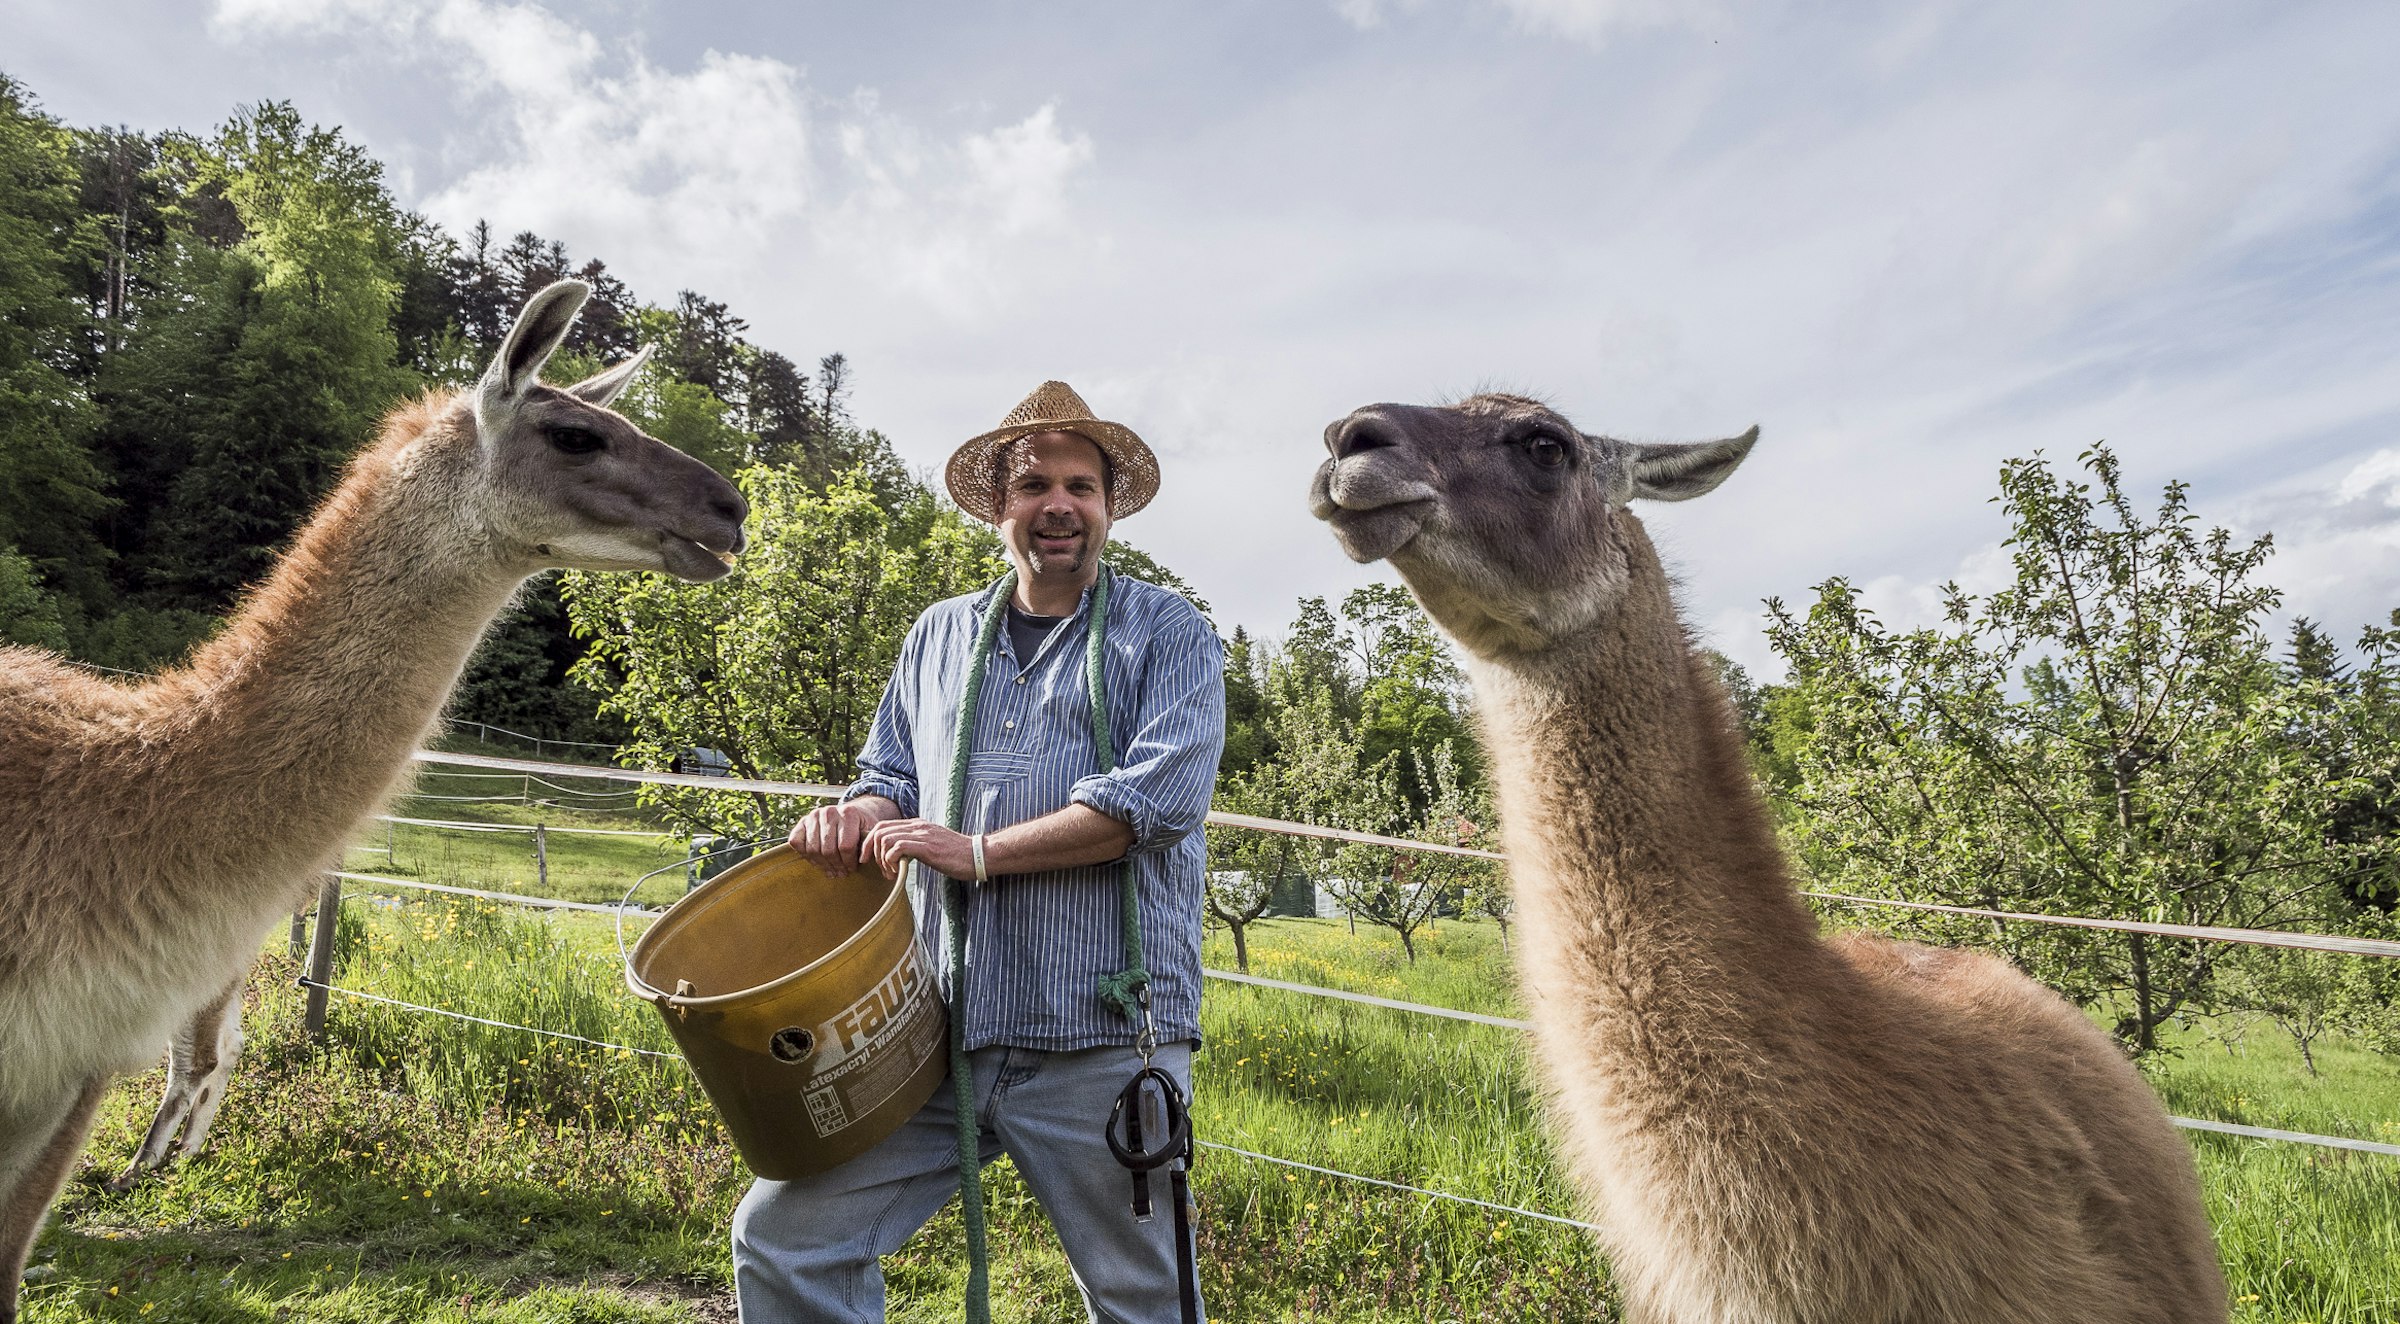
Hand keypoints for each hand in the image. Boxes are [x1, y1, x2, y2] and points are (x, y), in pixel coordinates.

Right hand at [788, 797, 899, 875]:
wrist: (850, 812)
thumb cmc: (862, 827)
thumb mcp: (871, 832)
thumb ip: (871, 844)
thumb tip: (877, 863)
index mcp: (849, 813)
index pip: (845, 846)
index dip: (848, 863)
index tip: (852, 870)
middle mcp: (829, 812)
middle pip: (829, 850)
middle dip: (836, 866)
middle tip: (840, 874)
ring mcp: (814, 816)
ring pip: (813, 849)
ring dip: (821, 864)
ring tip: (831, 870)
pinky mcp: (802, 822)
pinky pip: (797, 842)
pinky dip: (805, 855)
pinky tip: (817, 860)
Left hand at [862, 818, 976, 881]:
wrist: (977, 855)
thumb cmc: (956, 855)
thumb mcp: (932, 845)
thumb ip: (916, 845)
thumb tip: (899, 855)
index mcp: (917, 825)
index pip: (883, 825)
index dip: (870, 842)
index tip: (869, 859)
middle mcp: (917, 826)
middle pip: (879, 830)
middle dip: (870, 850)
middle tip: (876, 868)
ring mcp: (922, 835)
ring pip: (885, 838)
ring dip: (881, 858)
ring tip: (889, 873)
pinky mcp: (926, 847)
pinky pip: (897, 848)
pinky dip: (890, 861)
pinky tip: (896, 872)